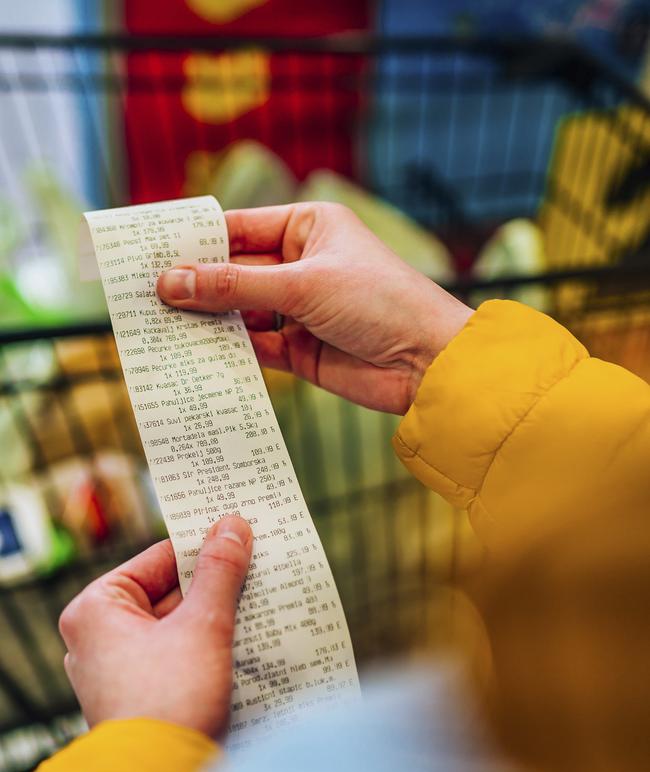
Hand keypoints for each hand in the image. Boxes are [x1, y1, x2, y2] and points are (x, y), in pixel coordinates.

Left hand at [59, 515, 251, 738]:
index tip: (239, 534)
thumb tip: (232, 526)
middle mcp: (99, 637)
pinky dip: (208, 645)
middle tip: (257, 566)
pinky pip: (179, 653)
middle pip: (169, 592)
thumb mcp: (202, 624)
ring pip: (177, 624)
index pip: (159, 559)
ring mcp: (119, 669)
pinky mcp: (142, 695)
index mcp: (96, 609)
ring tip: (260, 600)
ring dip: (217, 615)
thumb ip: (219, 572)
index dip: (203, 546)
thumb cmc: (169, 700)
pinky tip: (247, 637)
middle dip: (215, 584)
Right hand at [157, 203, 471, 413]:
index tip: (149, 253)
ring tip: (161, 326)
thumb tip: (171, 282)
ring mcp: (299, 309)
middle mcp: (300, 265)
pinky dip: (230, 350)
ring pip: (239, 311)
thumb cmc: (380, 302)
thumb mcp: (302, 285)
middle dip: (195, 285)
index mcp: (307, 228)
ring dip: (208, 320)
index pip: (238, 229)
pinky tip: (198, 353)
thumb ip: (234, 286)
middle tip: (144, 296)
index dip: (194, 242)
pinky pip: (254, 346)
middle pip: (233, 272)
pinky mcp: (300, 350)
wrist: (428, 363)